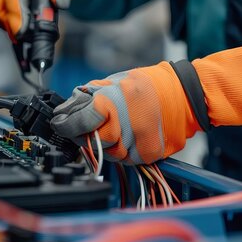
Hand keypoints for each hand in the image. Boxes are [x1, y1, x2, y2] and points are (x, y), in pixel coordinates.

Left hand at [50, 62, 200, 164]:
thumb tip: (66, 111)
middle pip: (92, 141)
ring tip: (113, 128)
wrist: (182, 95)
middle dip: (85, 135)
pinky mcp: (147, 154)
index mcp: (113, 102)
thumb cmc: (147, 86)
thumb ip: (89, 98)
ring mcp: (137, 142)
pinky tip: (127, 137)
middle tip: (87, 127)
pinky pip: (125, 160)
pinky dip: (122, 150)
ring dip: (105, 144)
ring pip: (108, 154)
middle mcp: (124, 124)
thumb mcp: (114, 82)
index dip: (66, 124)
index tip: (59, 124)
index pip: (79, 121)